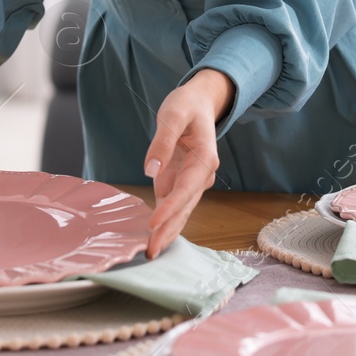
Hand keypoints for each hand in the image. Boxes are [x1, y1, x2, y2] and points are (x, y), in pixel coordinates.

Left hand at [142, 69, 234, 258]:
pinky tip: (152, 238)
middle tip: (150, 251)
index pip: (187, 188)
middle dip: (168, 230)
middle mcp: (201, 175)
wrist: (198, 103)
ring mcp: (190, 181)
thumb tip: (151, 168)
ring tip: (151, 252)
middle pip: (184, 207)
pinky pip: (171, 206)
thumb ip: (163, 140)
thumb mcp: (174, 113)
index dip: (170, 208)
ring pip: (179, 212)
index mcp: (205, 158)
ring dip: (166, 232)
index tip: (153, 223)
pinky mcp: (178, 182)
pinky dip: (163, 223)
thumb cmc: (187, 105)